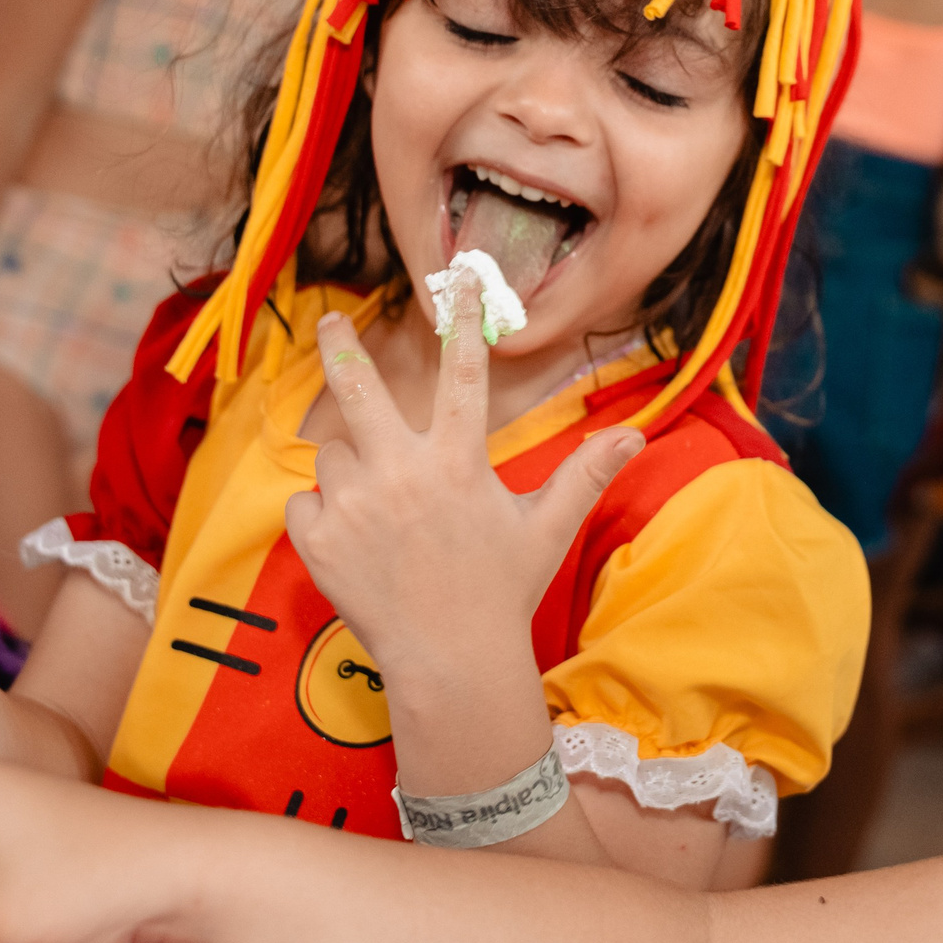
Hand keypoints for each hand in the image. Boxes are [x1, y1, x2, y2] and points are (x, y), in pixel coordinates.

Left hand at [284, 288, 642, 673]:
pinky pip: (306, 503)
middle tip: (335, 320)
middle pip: (359, 389)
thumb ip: (584, 474)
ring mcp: (353, 506)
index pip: (460, 373)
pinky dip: (324, 516)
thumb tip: (636, 434)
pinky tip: (357, 545)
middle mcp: (401, 473)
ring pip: (334, 456)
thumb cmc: (502, 592)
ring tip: (384, 516)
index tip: (457, 277)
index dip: (461, 319)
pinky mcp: (317, 540)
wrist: (449, 665)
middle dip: (343, 347)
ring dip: (352, 472)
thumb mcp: (546, 529)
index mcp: (457, 463)